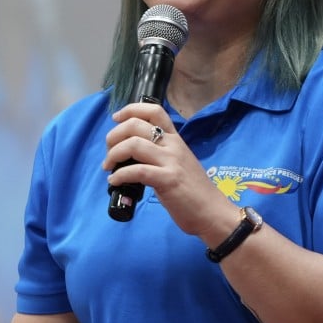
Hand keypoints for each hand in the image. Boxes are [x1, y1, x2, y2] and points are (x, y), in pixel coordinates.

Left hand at [102, 103, 236, 237]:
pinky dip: (120, 175)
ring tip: (109, 167)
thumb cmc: (195, 192)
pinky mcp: (168, 180)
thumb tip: (133, 157)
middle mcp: (173, 146)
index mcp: (176, 140)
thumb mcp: (179, 164)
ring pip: (134, 144)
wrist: (213, 212)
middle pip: (136, 125)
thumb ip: (160, 156)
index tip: (116, 118)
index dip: (130, 110)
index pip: (154, 111)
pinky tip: (115, 181)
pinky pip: (137, 171)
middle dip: (114, 135)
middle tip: (109, 151)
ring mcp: (171, 162)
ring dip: (113, 154)